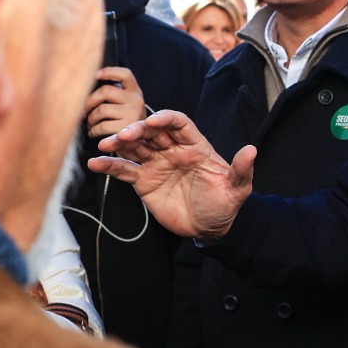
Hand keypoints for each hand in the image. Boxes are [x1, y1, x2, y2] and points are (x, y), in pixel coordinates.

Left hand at [83, 66, 146, 138]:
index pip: (125, 74)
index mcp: (136, 92)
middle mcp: (137, 101)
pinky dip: (93, 130)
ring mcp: (133, 115)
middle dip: (89, 101)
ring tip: (90, 123)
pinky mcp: (126, 129)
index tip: (95, 75)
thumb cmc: (125, 121)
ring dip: (90, 118)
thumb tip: (85, 87)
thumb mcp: (126, 105)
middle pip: (105, 91)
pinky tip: (93, 132)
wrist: (137, 143)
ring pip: (101, 109)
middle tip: (83, 111)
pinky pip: (102, 125)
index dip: (109, 72)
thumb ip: (114, 94)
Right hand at [87, 110, 254, 239]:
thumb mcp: (238, 189)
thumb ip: (242, 170)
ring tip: (105, 144)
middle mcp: (172, 150)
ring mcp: (156, 164)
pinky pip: (124, 170)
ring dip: (120, 142)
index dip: (164, 119)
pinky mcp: (144, 181)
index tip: (152, 122)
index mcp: (194, 145)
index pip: (177, 123)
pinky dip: (109, 166)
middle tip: (123, 135)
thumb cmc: (224, 204)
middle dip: (137, 130)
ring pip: (135, 147)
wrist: (209, 228)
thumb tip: (252, 150)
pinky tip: (95, 163)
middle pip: (151, 132)